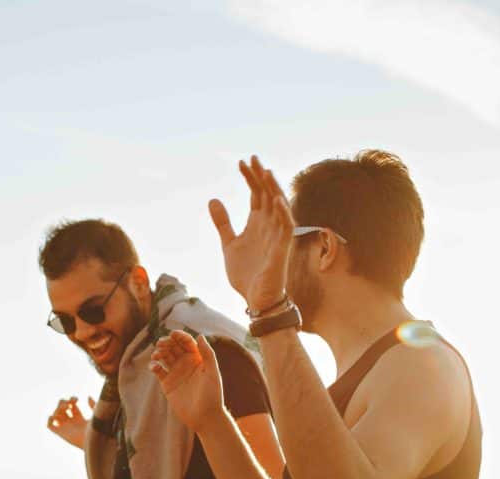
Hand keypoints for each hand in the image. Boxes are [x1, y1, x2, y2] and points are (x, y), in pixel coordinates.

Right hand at [46, 396, 93, 448]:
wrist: (94, 441)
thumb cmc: (98, 429)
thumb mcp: (97, 414)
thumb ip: (93, 405)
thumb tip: (88, 396)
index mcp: (80, 419)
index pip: (72, 406)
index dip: (72, 400)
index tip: (76, 399)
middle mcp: (71, 423)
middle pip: (62, 408)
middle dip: (63, 402)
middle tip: (69, 404)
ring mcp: (65, 428)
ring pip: (55, 415)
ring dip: (57, 408)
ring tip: (65, 408)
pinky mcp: (61, 433)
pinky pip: (49, 425)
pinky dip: (50, 419)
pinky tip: (58, 416)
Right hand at [150, 332, 223, 430]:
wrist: (204, 417)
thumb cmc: (212, 395)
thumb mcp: (212, 373)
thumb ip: (208, 354)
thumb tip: (200, 335)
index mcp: (198, 359)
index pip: (187, 342)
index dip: (180, 336)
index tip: (173, 334)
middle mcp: (186, 364)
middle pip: (173, 347)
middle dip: (166, 342)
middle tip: (161, 343)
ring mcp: (176, 373)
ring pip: (164, 356)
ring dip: (158, 352)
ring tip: (156, 355)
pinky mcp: (167, 383)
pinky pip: (158, 370)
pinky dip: (154, 366)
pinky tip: (154, 366)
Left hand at [210, 155, 295, 309]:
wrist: (256, 299)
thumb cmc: (247, 273)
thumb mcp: (229, 244)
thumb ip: (223, 223)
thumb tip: (213, 199)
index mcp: (258, 223)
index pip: (256, 194)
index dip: (250, 178)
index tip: (241, 162)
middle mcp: (270, 226)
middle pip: (267, 195)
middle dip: (260, 177)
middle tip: (252, 158)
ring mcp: (277, 236)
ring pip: (278, 207)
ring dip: (273, 189)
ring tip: (265, 172)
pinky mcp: (282, 250)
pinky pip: (286, 229)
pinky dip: (283, 214)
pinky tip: (277, 200)